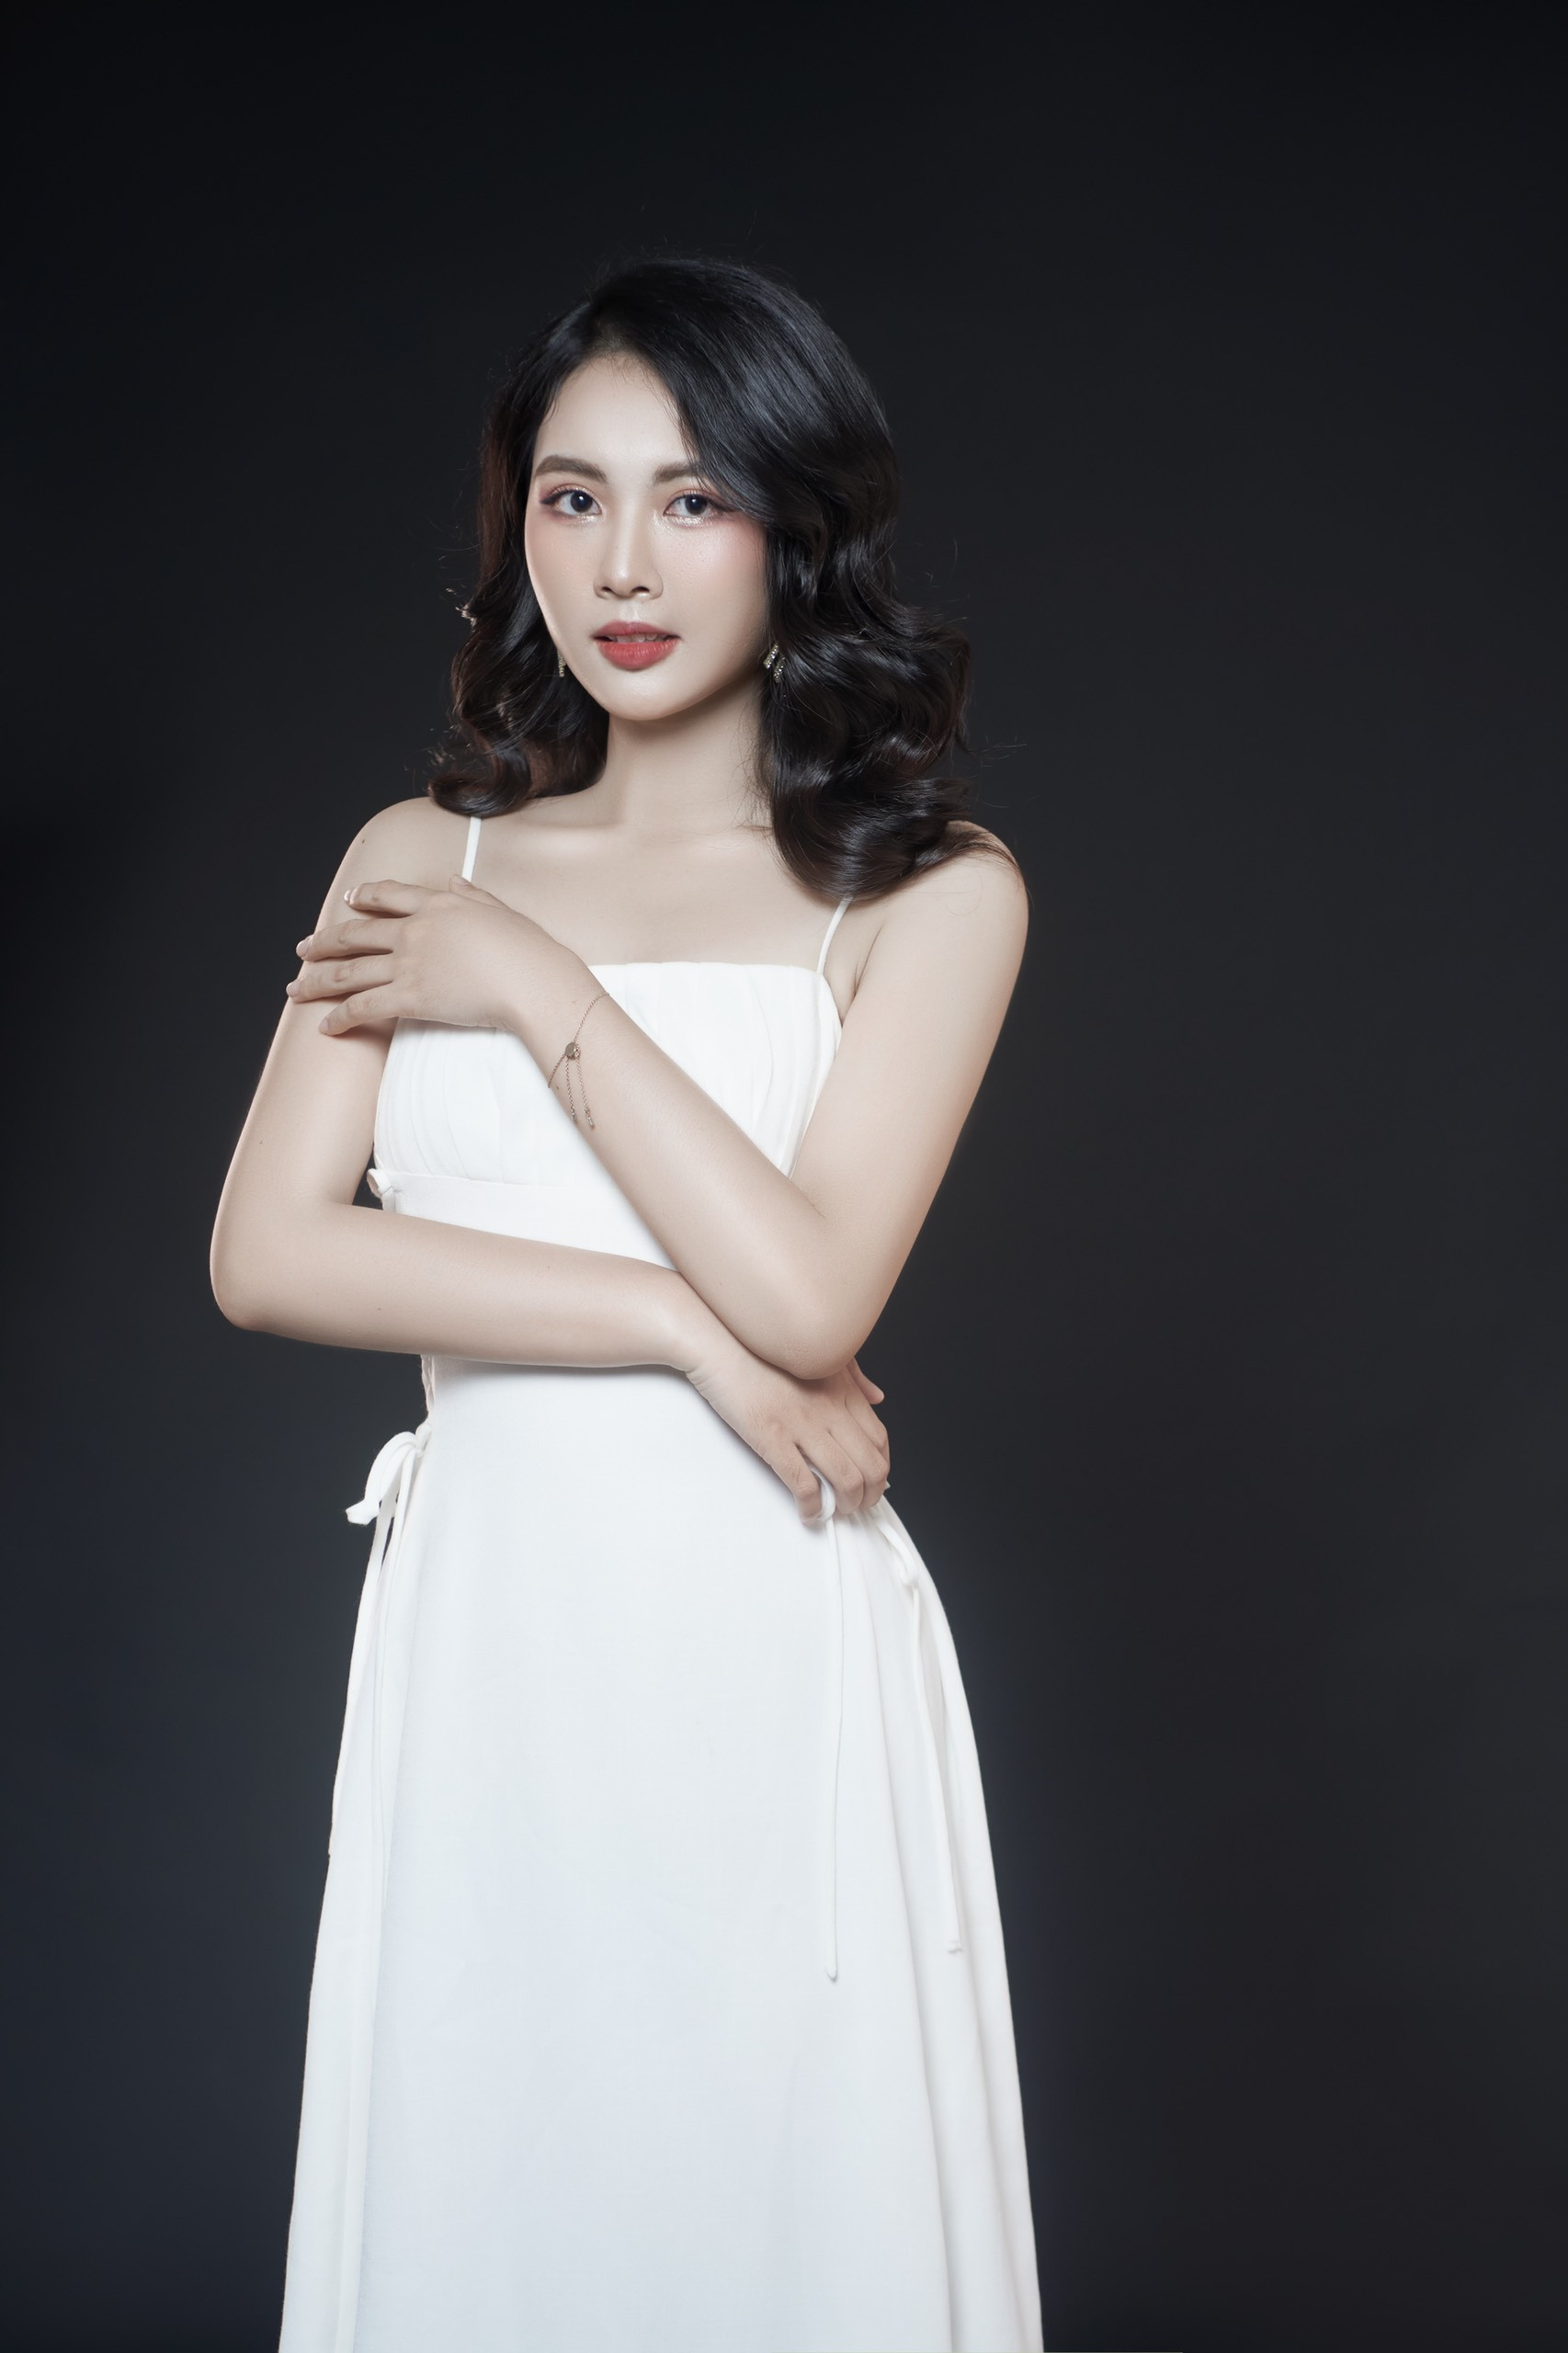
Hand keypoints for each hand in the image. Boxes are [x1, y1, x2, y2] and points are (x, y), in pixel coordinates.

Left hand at [287, 875, 564, 1034]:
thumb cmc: (526, 948)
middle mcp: (414, 930)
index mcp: (436, 904)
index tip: (348, 901)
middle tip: (303, 950)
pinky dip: (340, 1018)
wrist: (531, 979)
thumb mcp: (499, 910)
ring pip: (349, 971)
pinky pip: (364, 1008)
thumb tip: (455, 880)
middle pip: (355, 934)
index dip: (364, 897)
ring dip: (317, 981)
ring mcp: (408, 964)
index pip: (389, 895)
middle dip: (323, 942)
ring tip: (296, 989)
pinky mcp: (409, 998)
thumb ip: (472, 895)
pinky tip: (325, 1027)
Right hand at [683, 1328, 889, 1522]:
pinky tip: (807, 1512)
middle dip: (869, 1495)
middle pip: (872, 1465)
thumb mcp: (818, 1354)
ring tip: (834, 1511)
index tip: (870, 1481)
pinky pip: (804, 1484)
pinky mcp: (773, 1437)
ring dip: (846, 1505)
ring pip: (847, 1479)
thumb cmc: (763, 1348)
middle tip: (856, 1505)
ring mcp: (802, 1424)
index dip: (880, 1468)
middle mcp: (830, 1408)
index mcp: (841, 1389)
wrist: (719, 1341)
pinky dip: (812, 1507)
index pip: (880, 1439)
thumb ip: (852, 1375)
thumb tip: (878, 1397)